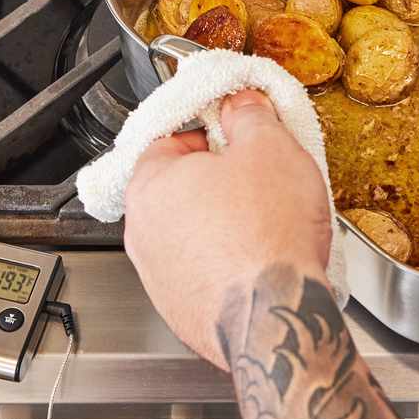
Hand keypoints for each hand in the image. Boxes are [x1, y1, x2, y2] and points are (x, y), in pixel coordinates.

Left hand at [124, 89, 331, 369]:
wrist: (276, 315)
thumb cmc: (267, 237)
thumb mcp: (271, 147)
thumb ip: (249, 115)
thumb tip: (241, 103)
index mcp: (150, 183)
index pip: (170, 136)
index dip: (212, 130)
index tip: (238, 132)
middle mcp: (142, 232)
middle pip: (180, 186)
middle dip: (219, 178)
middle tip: (260, 176)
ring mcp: (158, 276)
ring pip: (191, 231)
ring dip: (222, 222)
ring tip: (266, 221)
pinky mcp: (180, 309)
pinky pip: (203, 269)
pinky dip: (226, 261)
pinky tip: (260, 257)